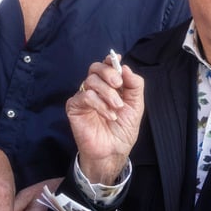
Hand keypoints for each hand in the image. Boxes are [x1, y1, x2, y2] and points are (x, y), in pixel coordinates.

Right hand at [67, 56, 144, 183]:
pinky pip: (85, 96)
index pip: (106, 66)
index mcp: (110, 86)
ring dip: (108, 93)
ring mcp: (84, 97)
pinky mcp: (74, 107)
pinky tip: (109, 115)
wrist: (113, 151)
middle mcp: (96, 89)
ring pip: (91, 81)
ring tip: (117, 108)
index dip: (110, 60)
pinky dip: (99, 104)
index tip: (116, 59)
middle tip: (119, 84)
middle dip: (109, 72)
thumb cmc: (123, 130)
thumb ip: (134, 85)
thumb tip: (125, 67)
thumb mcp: (136, 105)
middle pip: (95, 68)